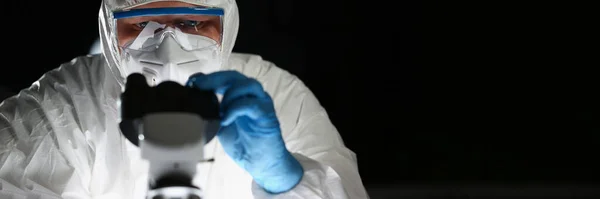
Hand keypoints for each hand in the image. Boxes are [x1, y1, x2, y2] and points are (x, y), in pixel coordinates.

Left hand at [187, 71, 302, 193]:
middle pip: (235, 76)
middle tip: (199, 86)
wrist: (260, 163)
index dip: (209, 77)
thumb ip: (211, 113)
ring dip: (229, 93)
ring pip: (248, 84)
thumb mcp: (219, 126)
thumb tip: (191, 105)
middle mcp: (252, 95)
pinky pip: (251, 104)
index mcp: (241, 96)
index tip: (192, 83)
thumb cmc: (242, 144)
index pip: (226, 78)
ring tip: (219, 110)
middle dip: (215, 79)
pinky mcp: (267, 114)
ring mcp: (262, 103)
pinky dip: (235, 109)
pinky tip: (225, 120)